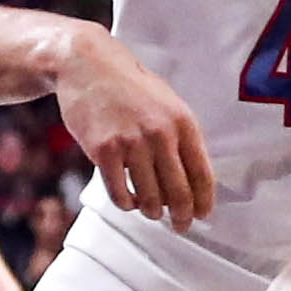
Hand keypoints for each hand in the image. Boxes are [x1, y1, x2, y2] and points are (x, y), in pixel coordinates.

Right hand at [57, 25, 215, 228]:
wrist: (87, 64)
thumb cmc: (130, 87)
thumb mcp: (167, 104)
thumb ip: (181, 138)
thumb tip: (193, 180)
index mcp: (183, 123)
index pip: (202, 175)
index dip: (203, 202)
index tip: (201, 215)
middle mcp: (161, 134)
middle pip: (179, 194)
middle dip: (182, 217)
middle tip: (180, 226)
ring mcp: (131, 143)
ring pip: (150, 199)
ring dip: (152, 212)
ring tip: (150, 210)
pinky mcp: (104, 150)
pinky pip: (120, 194)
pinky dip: (126, 203)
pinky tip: (128, 198)